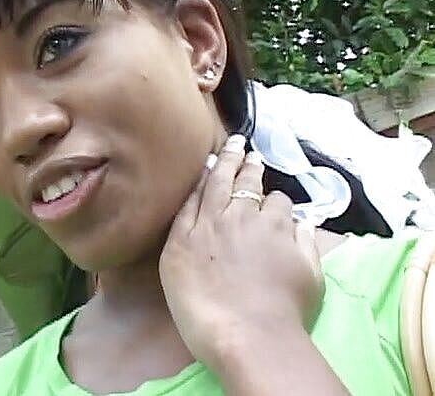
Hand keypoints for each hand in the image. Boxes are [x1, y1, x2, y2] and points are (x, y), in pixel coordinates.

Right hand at [158, 135, 324, 364]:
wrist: (247, 335)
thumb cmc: (199, 303)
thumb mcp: (174, 257)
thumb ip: (185, 220)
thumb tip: (200, 188)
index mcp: (213, 217)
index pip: (219, 178)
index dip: (228, 159)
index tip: (235, 143)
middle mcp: (246, 217)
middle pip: (250, 183)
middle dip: (251, 166)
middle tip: (253, 155)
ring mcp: (278, 234)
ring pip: (279, 201)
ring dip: (273, 198)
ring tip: (273, 201)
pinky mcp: (304, 255)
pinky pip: (304, 227)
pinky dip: (299, 224)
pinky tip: (299, 227)